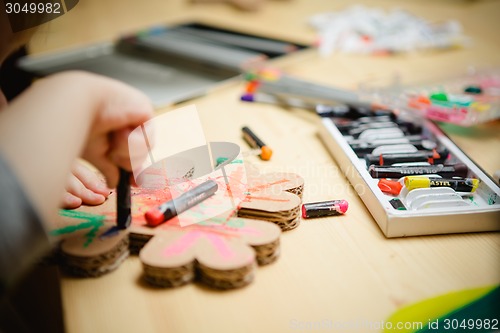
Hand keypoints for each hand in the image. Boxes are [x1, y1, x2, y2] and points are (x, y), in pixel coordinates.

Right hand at [0, 71, 153, 222]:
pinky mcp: (146, 112)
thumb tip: (114, 183)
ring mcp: (138, 117)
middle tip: (111, 151)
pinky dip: (131, 141)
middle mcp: (128, 122)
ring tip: (112, 136)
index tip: (134, 183)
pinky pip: (147, 140)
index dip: (134, 170)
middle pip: (139, 156)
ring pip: (144, 151)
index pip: (132, 154)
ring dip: (125, 150)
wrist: (77, 105)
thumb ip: (108, 167)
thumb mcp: (94, 153)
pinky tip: (119, 129)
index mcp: (115, 129)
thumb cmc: (79, 124)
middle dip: (126, 160)